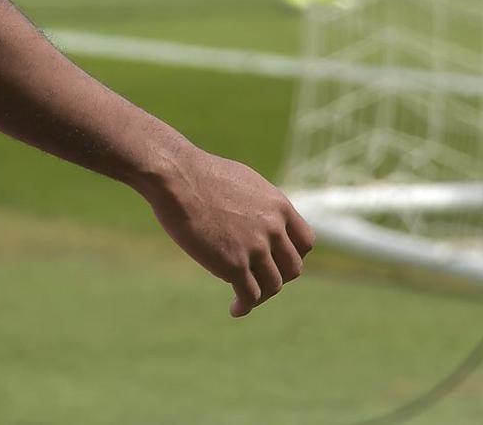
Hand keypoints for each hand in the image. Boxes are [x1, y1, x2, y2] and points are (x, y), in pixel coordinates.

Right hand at [143, 149, 312, 316]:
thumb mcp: (243, 182)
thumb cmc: (199, 174)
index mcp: (278, 205)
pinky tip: (235, 309)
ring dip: (260, 295)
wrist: (176, 176)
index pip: (305, 242)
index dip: (292, 255)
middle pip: (292, 267)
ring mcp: (255, 247)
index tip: (277, 261)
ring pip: (273, 285)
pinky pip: (250, 295)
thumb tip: (255, 216)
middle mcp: (273, 227)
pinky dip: (244, 306)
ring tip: (244, 297)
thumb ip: (258, 204)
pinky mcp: (233, 264)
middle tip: (259, 280)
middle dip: (278, 277)